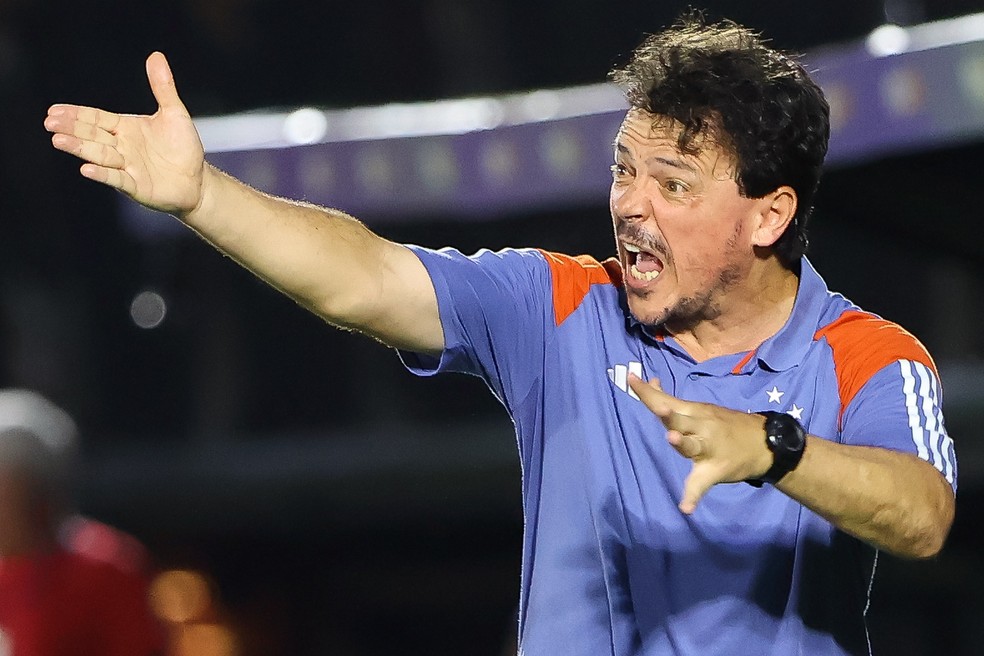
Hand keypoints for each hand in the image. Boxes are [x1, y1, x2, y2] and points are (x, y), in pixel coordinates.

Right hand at [44, 52, 204, 216]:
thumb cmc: (183, 147)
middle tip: (50, 122)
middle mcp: (122, 147)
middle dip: (72, 129)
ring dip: (80, 148)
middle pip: (92, 135)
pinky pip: (117, 179)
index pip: (96, 118)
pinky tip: (86, 169)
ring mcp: (127, 167)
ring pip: (99, 155)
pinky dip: (103, 174)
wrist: (198, 180)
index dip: (76, 114)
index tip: (54, 110)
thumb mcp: (174, 113)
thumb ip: (162, 87)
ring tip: (59, 140)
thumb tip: (156, 56)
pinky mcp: (137, 186)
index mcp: (125, 128)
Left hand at [628, 374, 772, 513]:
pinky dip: (693, 496)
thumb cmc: (724, 425)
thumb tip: (652, 383)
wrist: (764, 442)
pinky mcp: (716, 470)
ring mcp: (709, 448)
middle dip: (670, 415)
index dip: (647, 391)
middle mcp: (701, 426)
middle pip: (681, 420)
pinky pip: (703, 484)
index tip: (630, 377)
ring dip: (683, 443)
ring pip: (693, 445)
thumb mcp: (700, 409)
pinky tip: (685, 507)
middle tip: (660, 408)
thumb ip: (674, 403)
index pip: (666, 400)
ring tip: (672, 438)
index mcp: (693, 412)